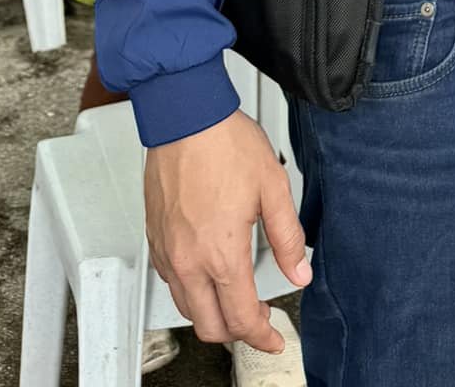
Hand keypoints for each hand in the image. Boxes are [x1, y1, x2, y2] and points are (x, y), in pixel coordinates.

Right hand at [146, 112, 310, 348]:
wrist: (185, 117)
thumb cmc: (225, 143)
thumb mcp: (273, 188)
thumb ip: (288, 237)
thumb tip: (299, 272)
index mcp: (221, 254)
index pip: (242, 319)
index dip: (262, 337)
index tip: (275, 338)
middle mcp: (188, 261)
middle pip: (210, 326)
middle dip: (238, 332)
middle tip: (260, 317)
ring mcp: (167, 251)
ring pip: (187, 308)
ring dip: (212, 313)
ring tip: (236, 296)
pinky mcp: (155, 238)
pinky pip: (170, 282)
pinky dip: (191, 290)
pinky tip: (208, 272)